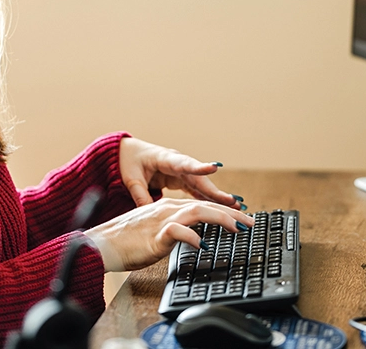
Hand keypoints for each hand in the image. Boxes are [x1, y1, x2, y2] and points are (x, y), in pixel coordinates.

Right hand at [84, 198, 254, 271]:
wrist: (102, 243)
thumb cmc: (125, 241)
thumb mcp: (155, 232)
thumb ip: (174, 230)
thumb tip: (194, 238)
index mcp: (168, 207)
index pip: (202, 205)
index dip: (224, 211)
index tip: (242, 219)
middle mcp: (167, 209)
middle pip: (205, 205)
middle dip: (231, 213)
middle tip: (251, 223)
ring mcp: (161, 219)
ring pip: (197, 212)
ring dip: (220, 219)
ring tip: (237, 229)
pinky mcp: (155, 234)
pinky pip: (178, 231)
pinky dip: (193, 236)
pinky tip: (204, 244)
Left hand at [118, 137, 241, 208]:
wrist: (128, 153)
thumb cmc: (129, 162)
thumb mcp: (131, 178)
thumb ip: (140, 195)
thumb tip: (149, 212)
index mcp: (165, 159)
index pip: (184, 163)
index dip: (199, 167)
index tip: (215, 168)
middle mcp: (178, 164)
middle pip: (199, 179)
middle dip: (216, 191)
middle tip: (234, 202)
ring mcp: (181, 171)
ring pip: (202, 185)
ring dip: (218, 197)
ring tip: (236, 207)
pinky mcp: (182, 179)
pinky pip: (198, 190)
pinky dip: (209, 198)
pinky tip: (223, 208)